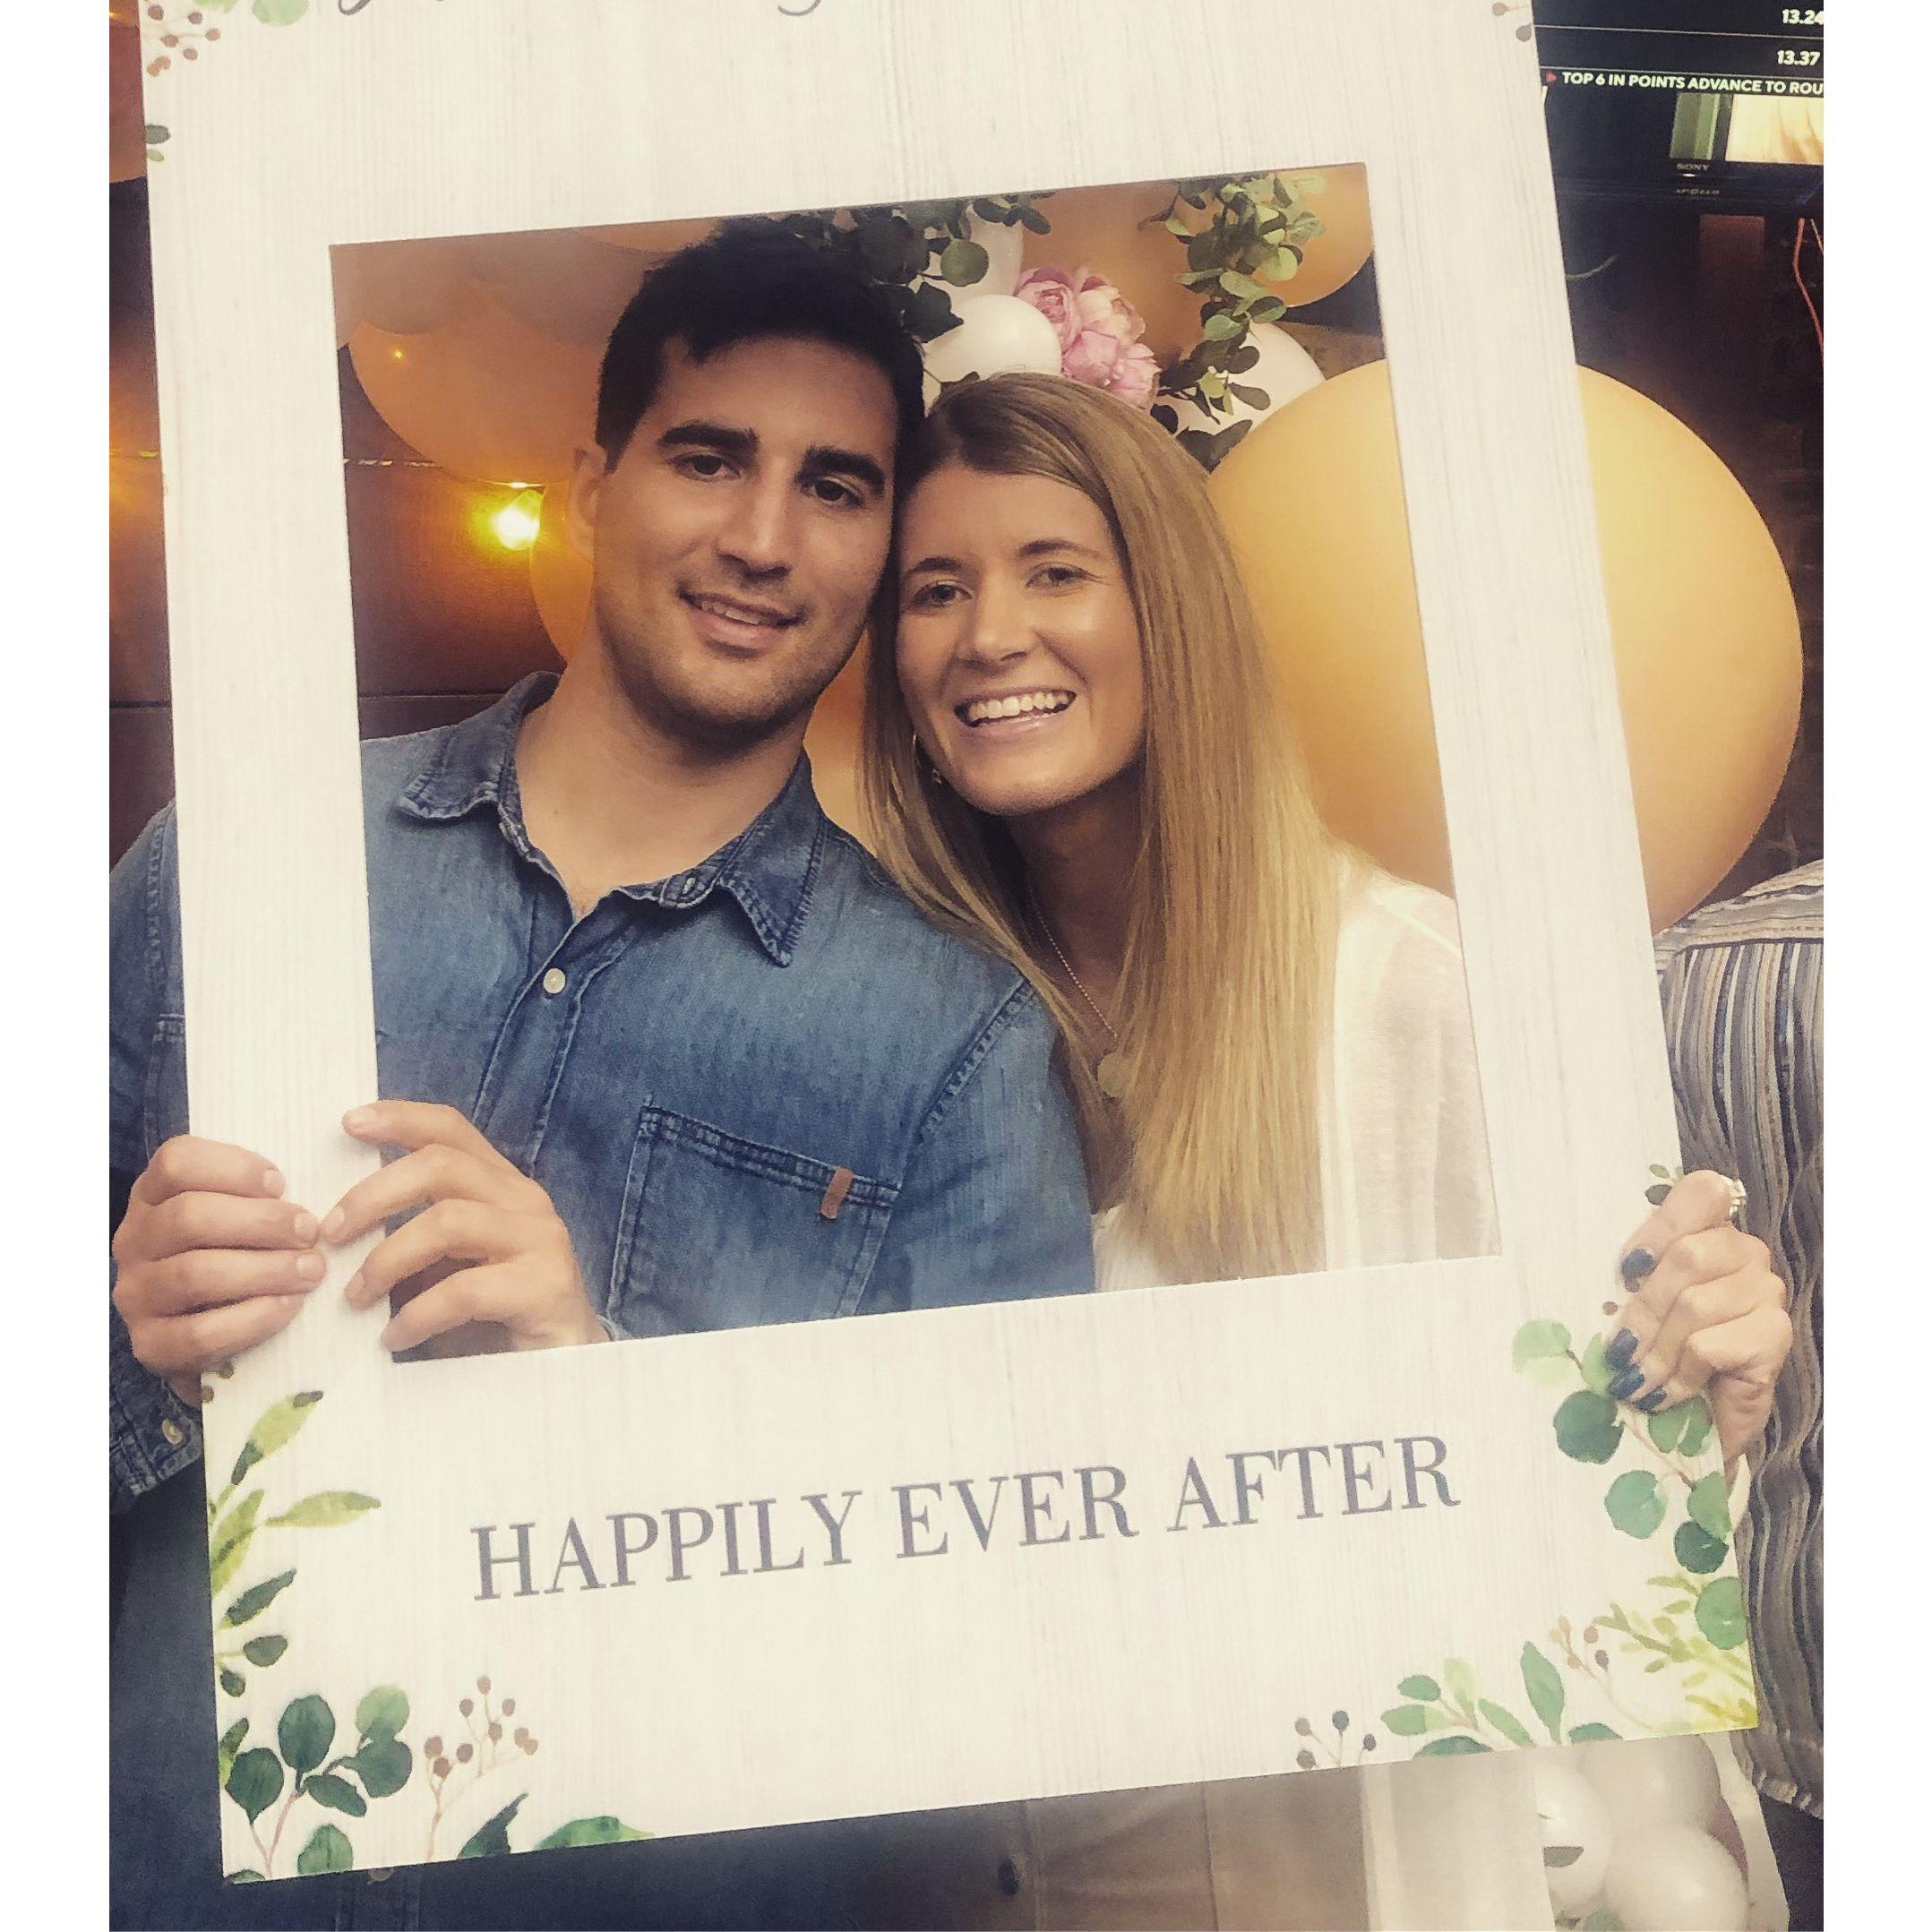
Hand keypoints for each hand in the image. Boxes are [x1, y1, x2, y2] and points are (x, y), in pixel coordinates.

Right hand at [112, 1137, 323, 1404]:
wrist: (204, 1337)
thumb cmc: (233, 1258)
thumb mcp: (233, 1216)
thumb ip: (256, 1196)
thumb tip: (310, 1196)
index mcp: (152, 1196)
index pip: (177, 1161)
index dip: (234, 1168)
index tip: (282, 1185)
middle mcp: (133, 1240)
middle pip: (189, 1217)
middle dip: (262, 1222)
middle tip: (310, 1232)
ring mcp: (136, 1294)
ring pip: (194, 1274)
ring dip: (265, 1269)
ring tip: (310, 1270)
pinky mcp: (150, 1345)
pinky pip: (200, 1332)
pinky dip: (254, 1318)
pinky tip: (289, 1305)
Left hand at [326, 1101, 606, 1354]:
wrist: (562, 1371)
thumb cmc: (492, 1318)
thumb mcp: (447, 1266)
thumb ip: (412, 1237)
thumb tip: (336, 1229)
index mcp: (499, 1186)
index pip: (451, 1131)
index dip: (400, 1119)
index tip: (348, 1125)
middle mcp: (524, 1200)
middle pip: (441, 1166)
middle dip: (374, 1195)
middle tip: (330, 1233)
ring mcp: (541, 1240)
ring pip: (449, 1221)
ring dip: (388, 1258)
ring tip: (356, 1298)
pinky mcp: (546, 1286)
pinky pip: (465, 1290)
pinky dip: (418, 1313)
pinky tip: (396, 1337)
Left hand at [1601, 1170, 1791, 1472]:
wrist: (1700, 1423)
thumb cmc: (1661, 1353)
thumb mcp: (1637, 1306)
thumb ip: (1630, 1280)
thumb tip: (1593, 1282)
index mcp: (1712, 1230)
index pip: (1703, 1192)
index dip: (1660, 1226)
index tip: (1626, 1271)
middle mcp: (1746, 1253)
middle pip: (1688, 1256)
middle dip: (1643, 1309)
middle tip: (1618, 1350)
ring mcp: (1766, 1292)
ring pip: (1696, 1305)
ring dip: (1655, 1351)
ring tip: (1634, 1380)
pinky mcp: (1776, 1335)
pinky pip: (1710, 1345)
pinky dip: (1679, 1374)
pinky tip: (1665, 1394)